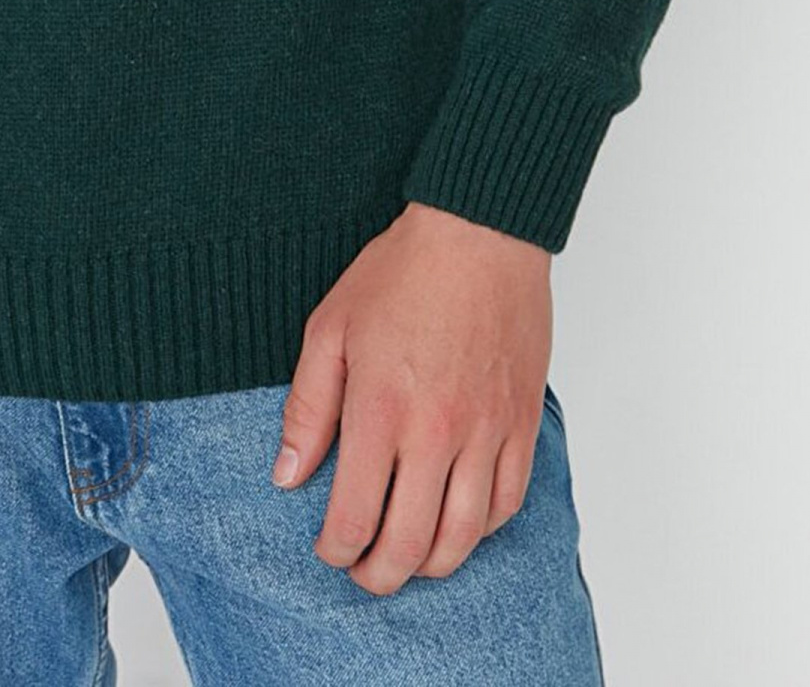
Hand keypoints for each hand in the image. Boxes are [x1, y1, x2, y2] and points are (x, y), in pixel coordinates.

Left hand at [272, 202, 552, 593]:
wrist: (479, 234)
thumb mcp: (330, 329)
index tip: (327, 547)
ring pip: (462, 538)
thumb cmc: (401, 273)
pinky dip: (480, 530)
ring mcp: (486, 432)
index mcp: (381, 410)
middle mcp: (437, 432)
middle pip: (410, 545)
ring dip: (431, 565)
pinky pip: (507, 505)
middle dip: (379, 575)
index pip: (355, 517)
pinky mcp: (521, 424)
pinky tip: (457, 524)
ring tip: (407, 558)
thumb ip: (308, 408)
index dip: (335, 549)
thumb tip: (288, 476)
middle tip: (363, 571)